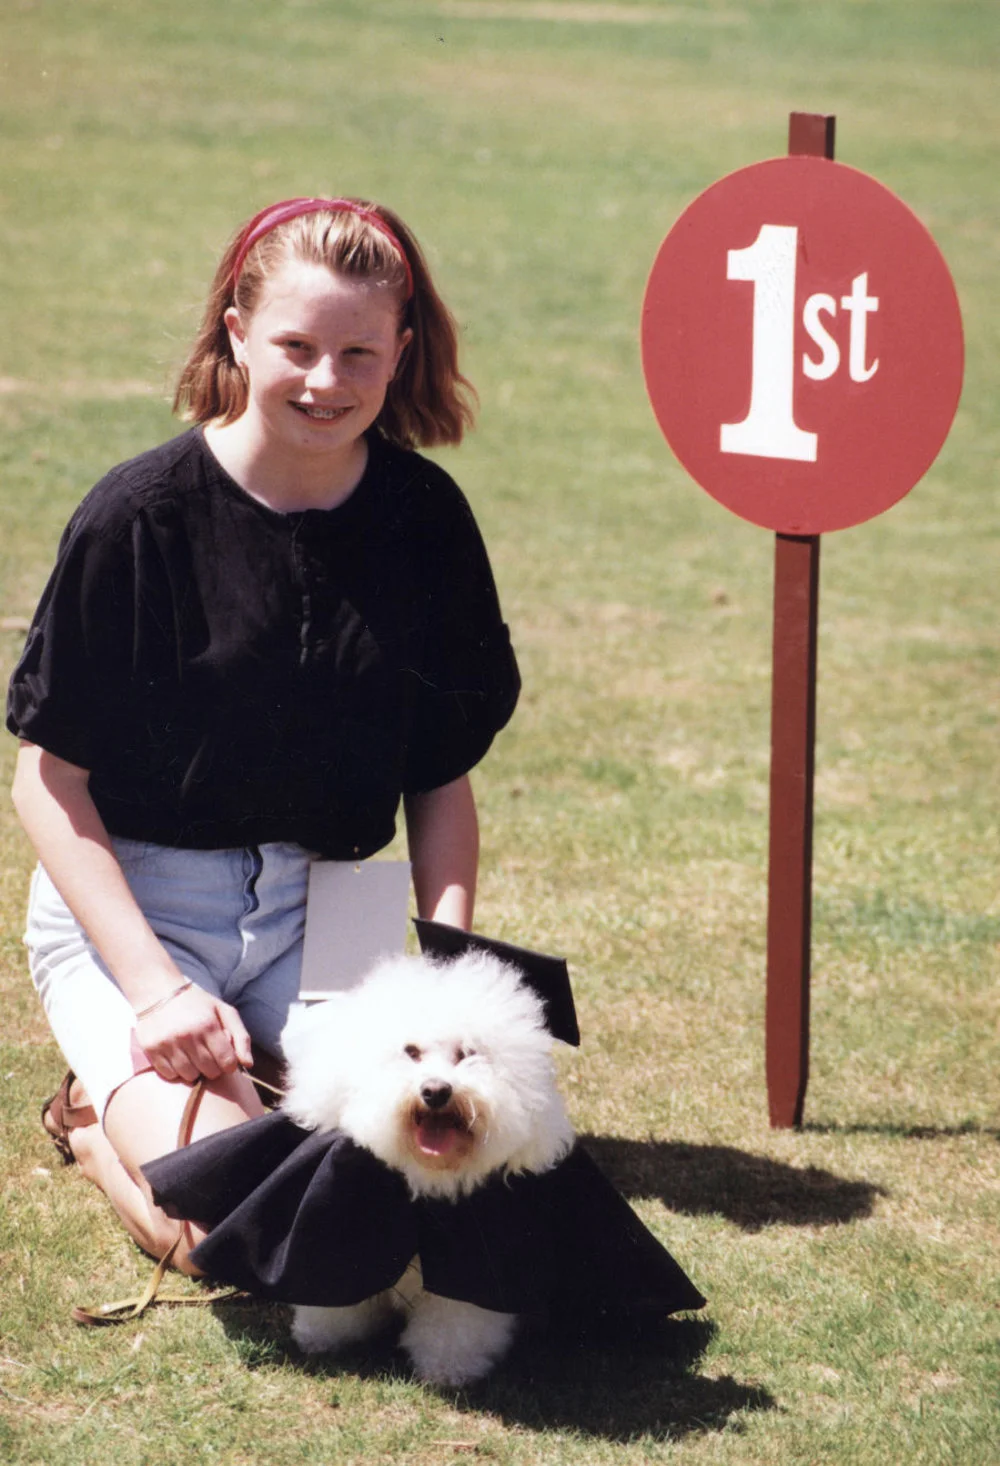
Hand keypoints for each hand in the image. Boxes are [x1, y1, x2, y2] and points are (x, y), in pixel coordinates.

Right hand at [135, 982, 253, 1083]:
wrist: (157, 991)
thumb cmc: (196, 1003)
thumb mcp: (223, 1011)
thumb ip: (241, 1037)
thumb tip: (248, 1064)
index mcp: (208, 1025)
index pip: (227, 1062)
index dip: (229, 1063)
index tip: (224, 1057)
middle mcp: (188, 1035)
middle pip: (210, 1072)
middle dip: (212, 1066)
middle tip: (206, 1053)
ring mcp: (168, 1043)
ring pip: (190, 1076)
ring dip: (194, 1069)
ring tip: (191, 1054)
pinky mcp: (151, 1049)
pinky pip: (169, 1075)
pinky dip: (175, 1070)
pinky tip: (176, 1055)